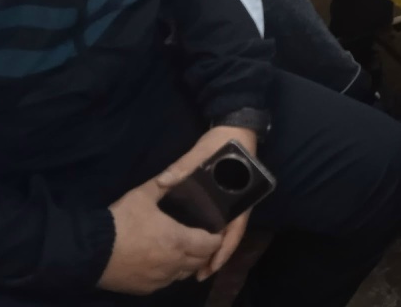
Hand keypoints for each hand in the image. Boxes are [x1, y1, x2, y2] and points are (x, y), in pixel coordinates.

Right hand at [98, 170, 225, 292]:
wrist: (90, 251)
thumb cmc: (121, 221)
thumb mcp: (142, 195)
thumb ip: (164, 182)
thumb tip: (175, 172)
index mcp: (178, 240)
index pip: (211, 244)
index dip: (217, 237)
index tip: (215, 229)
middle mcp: (174, 263)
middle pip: (200, 261)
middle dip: (205, 250)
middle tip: (201, 238)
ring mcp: (160, 279)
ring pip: (184, 274)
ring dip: (188, 263)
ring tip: (183, 249)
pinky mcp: (145, 289)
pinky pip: (166, 282)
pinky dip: (170, 273)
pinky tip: (163, 262)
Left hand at [154, 126, 258, 282]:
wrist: (235, 126)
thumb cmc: (223, 141)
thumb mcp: (204, 152)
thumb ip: (184, 166)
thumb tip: (162, 182)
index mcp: (238, 196)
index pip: (235, 229)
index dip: (224, 250)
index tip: (212, 266)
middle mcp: (237, 203)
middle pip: (229, 236)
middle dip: (215, 256)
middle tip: (199, 274)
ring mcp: (230, 200)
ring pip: (224, 231)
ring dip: (212, 248)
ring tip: (196, 266)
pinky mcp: (222, 196)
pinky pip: (217, 220)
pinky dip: (208, 234)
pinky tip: (195, 241)